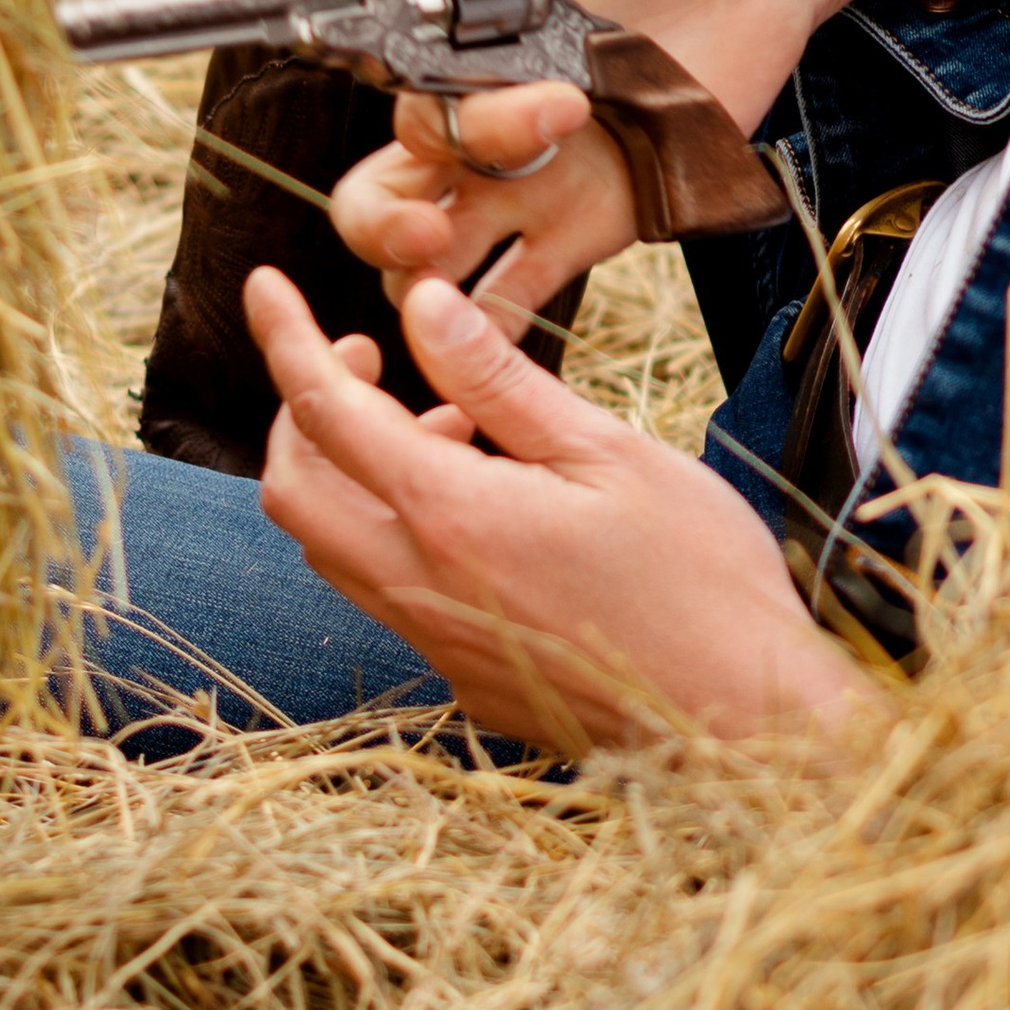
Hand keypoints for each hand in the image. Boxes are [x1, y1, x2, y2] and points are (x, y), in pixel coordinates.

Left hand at [248, 264, 878, 748]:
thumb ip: (500, 382)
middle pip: (294, 492)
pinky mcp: (467, 681)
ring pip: (335, 549)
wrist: (743, 723)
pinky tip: (490, 508)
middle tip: (367, 357)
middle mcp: (420, 590)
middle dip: (304, 410)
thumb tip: (422, 306)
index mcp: (452, 517)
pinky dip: (401, 530)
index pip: (323, 413)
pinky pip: (392, 596)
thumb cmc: (698, 577)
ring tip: (454, 428)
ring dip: (357, 474)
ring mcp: (438, 647)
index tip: (265, 286)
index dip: (285, 339)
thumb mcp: (609, 453)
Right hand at [323, 0, 939, 304]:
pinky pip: (526, 289)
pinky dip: (491, 321)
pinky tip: (475, 329)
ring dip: (423, 266)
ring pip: (439, 254)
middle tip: (428, 200)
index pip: (372, 86)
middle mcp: (484, 118)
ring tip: (442, 250)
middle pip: (387, 194)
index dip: (348, 100)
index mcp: (455, 43)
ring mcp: (538, 177)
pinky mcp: (602, 216)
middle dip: (384, 212)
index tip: (348, 75)